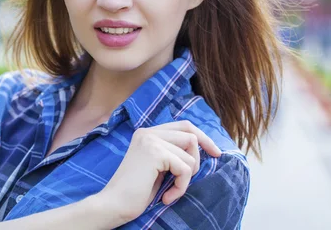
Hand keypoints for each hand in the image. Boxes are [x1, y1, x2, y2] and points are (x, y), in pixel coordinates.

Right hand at [97, 120, 221, 223]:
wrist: (114, 204)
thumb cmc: (135, 192)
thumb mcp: (157, 168)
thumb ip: (172, 153)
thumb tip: (201, 149)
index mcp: (147, 133)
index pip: (184, 126)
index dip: (203, 138)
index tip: (216, 153)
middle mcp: (148, 132)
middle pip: (191, 135)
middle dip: (198, 158)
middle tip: (189, 179)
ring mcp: (151, 140)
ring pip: (191, 154)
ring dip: (186, 178)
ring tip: (171, 191)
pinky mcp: (155, 152)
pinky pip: (185, 169)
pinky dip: (181, 186)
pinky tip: (167, 197)